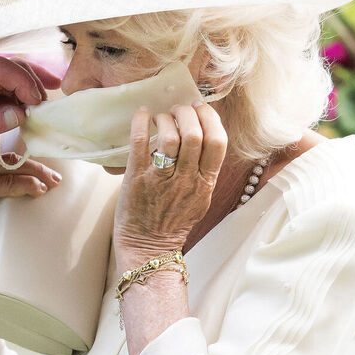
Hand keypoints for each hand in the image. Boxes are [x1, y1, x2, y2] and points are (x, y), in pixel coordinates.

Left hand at [0, 56, 59, 155]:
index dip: (24, 83)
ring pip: (11, 71)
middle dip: (34, 86)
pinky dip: (22, 88)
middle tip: (46, 112)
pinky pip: (4, 79)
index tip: (36, 107)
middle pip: (11, 67)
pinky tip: (38, 98)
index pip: (1, 69)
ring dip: (31, 86)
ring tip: (47, 106)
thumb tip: (19, 115)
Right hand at [0, 144, 62, 320]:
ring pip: (6, 164)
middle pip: (4, 154)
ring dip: (34, 172)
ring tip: (52, 184)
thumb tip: (26, 180)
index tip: (42, 156)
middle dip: (33, 163)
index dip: (15, 145)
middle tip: (55, 177)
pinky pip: (2, 181)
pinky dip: (23, 185)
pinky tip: (37, 191)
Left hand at [113, 102, 226, 268]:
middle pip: (195, 134)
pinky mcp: (137, 178)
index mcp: (205, 183)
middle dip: (187, 113)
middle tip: (178, 109)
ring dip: (166, 118)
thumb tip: (203, 140)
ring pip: (171, 137)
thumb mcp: (199, 199)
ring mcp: (162, 179)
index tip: (201, 108)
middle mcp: (187, 180)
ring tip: (161, 116)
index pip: (218, 142)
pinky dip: (141, 123)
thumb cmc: (172, 222)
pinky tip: (142, 115)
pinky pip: (141, 143)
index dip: (210, 119)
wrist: (148, 247)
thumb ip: (203, 173)